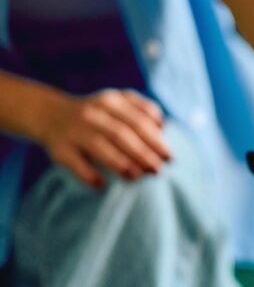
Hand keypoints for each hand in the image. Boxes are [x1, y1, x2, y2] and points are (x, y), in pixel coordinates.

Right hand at [39, 89, 171, 187]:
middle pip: (121, 135)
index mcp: (110, 101)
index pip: (138, 121)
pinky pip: (76, 164)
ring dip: (122, 165)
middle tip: (157, 170)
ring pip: (100, 148)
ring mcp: (74, 131)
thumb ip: (143, 110)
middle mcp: (92, 114)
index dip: (156, 140)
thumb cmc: (99, 114)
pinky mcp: (60, 149)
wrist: (51, 115)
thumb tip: (163, 128)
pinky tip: (102, 185)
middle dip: (143, 154)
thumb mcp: (119, 102)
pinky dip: (90, 175)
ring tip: (138, 177)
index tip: (169, 156)